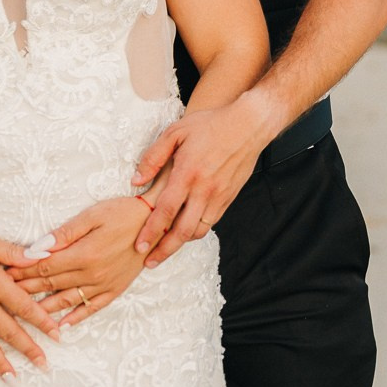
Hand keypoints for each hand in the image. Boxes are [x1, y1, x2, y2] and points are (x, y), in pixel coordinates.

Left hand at [7, 197, 148, 326]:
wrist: (158, 222)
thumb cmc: (123, 213)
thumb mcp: (93, 215)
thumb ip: (64, 234)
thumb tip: (37, 247)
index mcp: (83, 254)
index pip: (44, 267)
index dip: (22, 271)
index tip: (4, 275)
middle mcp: (91, 274)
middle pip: (50, 285)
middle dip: (25, 289)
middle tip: (3, 294)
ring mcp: (104, 285)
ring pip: (66, 300)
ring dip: (42, 307)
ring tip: (22, 313)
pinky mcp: (116, 290)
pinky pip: (91, 308)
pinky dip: (75, 318)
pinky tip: (61, 326)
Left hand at [130, 96, 279, 266]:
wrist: (249, 124)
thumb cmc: (211, 124)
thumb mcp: (176, 132)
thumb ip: (154, 157)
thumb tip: (137, 181)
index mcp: (187, 173)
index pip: (165, 211)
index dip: (150, 231)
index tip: (139, 246)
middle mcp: (204, 189)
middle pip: (182, 231)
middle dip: (164, 250)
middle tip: (149, 262)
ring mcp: (218, 195)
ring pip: (198, 231)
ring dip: (181, 244)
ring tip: (166, 249)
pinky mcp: (229, 197)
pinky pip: (211, 222)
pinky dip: (196, 231)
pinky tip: (186, 231)